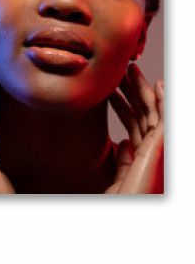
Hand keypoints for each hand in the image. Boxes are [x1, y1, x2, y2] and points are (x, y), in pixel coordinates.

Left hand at [105, 63, 163, 193]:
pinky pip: (166, 116)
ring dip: (142, 88)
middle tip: (120, 72)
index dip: (123, 105)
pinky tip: (159, 84)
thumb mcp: (121, 177)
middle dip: (132, 90)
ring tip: (129, 70)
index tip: (111, 91)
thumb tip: (123, 142)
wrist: (129, 208)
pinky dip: (165, 100)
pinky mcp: (164, 143)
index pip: (133, 123)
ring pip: (152, 109)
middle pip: (143, 112)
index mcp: (143, 155)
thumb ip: (124, 160)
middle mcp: (154, 148)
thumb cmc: (125, 199)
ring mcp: (161, 146)